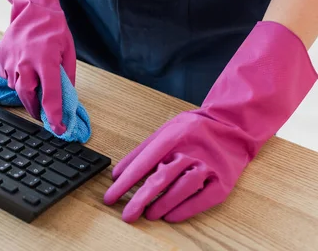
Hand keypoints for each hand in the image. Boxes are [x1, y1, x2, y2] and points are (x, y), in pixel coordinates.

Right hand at [0, 3, 75, 133]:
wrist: (32, 8)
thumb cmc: (53, 28)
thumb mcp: (68, 51)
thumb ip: (67, 75)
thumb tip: (66, 95)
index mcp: (46, 62)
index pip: (50, 96)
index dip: (55, 116)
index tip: (58, 129)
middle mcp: (25, 63)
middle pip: (27, 97)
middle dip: (35, 110)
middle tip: (42, 115)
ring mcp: (10, 60)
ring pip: (15, 87)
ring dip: (24, 91)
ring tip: (33, 81)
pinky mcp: (0, 56)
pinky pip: (6, 75)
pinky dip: (14, 77)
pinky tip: (22, 68)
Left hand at [103, 112, 244, 221]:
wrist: (231, 125)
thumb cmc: (192, 130)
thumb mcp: (164, 131)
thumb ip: (141, 151)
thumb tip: (118, 173)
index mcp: (173, 137)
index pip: (144, 162)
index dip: (126, 181)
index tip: (111, 196)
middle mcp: (191, 151)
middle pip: (162, 177)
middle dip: (141, 198)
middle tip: (127, 214)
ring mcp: (208, 166)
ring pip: (183, 187)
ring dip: (163, 204)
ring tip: (148, 215)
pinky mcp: (223, 181)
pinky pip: (204, 198)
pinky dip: (186, 209)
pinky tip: (171, 217)